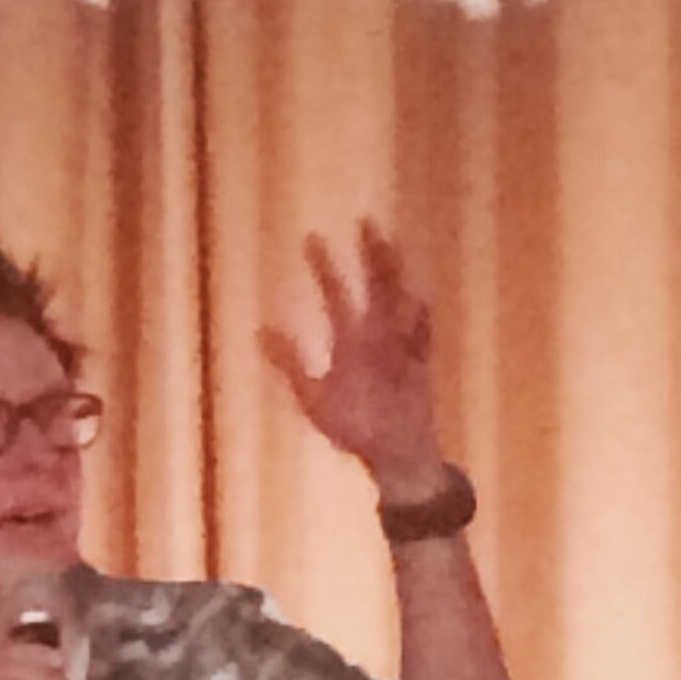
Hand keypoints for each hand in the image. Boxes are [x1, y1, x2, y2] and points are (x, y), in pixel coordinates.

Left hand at [258, 221, 451, 497]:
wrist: (392, 458)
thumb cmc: (354, 429)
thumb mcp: (312, 397)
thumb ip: (289, 363)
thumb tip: (259, 330)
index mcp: (350, 343)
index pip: (335, 296)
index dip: (325, 268)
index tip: (312, 238)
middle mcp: (376, 340)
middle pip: (373, 288)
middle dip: (369, 258)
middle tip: (364, 222)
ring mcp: (400, 351)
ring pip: (398, 304)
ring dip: (394, 278)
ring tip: (391, 250)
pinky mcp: (420, 370)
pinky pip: (420, 342)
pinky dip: (419, 325)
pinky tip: (418, 303)